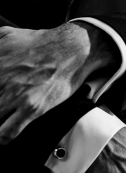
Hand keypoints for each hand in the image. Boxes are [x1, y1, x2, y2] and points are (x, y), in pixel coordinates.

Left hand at [0, 22, 118, 143]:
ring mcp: (15, 95)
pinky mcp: (32, 107)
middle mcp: (0, 79)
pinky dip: (2, 138)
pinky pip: (7, 133)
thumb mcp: (5, 35)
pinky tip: (2, 136)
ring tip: (2, 118)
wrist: (71, 48)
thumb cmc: (41, 41)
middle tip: (0, 107)